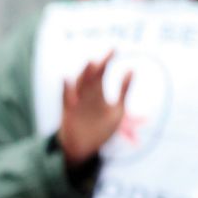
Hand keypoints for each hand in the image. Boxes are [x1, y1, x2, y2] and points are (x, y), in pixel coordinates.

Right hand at [58, 52, 132, 167]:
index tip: (116, 49)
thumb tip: (131, 69)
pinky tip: (66, 79)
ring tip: (92, 63)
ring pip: (79, 85)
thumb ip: (123, 90)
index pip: (101, 73)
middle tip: (106, 55)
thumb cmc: (100, 128)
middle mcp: (86, 95)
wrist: (82, 147)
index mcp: (97, 93)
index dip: (107, 61)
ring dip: (84, 74)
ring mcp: (76, 103)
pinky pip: (65, 99)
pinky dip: (66, 90)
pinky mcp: (68, 112)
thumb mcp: (117, 110)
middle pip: (90, 76)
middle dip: (97, 66)